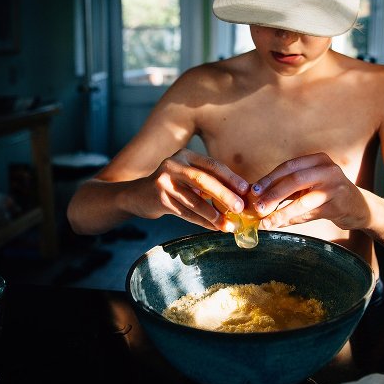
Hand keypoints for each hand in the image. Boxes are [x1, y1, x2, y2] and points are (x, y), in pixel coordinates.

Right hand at [131, 148, 248, 230]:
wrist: (137, 196)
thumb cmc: (172, 186)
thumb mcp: (188, 176)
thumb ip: (209, 181)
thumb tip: (239, 196)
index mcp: (186, 155)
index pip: (212, 165)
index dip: (230, 178)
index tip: (246, 190)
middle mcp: (174, 165)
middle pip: (203, 180)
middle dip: (224, 195)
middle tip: (240, 207)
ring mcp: (164, 181)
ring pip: (193, 200)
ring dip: (213, 214)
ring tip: (228, 224)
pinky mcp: (159, 198)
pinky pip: (185, 213)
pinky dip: (202, 221)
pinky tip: (214, 227)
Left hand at [250, 153, 369, 229]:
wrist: (358, 207)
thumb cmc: (328, 194)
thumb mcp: (310, 184)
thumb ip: (288, 188)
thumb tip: (257, 198)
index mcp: (318, 160)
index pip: (289, 166)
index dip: (269, 178)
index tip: (253, 190)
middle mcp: (328, 169)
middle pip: (294, 180)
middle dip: (273, 194)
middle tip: (257, 207)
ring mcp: (335, 187)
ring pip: (302, 200)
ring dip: (281, 212)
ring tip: (266, 221)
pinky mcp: (338, 206)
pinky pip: (310, 214)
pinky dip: (293, 220)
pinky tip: (280, 224)